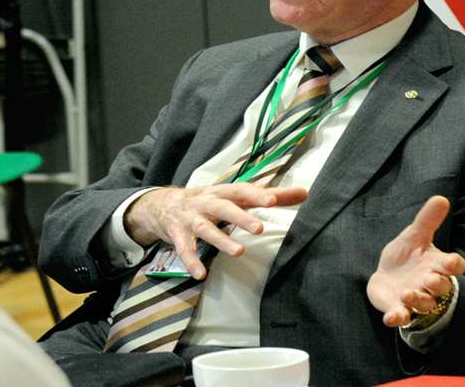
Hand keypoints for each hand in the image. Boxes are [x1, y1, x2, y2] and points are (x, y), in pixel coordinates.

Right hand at [124, 183, 308, 279]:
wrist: (159, 204)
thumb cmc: (207, 200)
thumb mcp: (234, 195)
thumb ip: (269, 196)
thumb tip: (305, 192)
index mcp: (222, 191)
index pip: (242, 191)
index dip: (257, 194)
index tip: (274, 200)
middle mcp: (205, 202)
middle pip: (223, 207)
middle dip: (239, 217)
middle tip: (259, 228)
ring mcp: (190, 218)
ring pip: (205, 228)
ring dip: (220, 240)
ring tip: (239, 252)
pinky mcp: (177, 234)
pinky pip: (184, 248)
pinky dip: (191, 261)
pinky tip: (200, 274)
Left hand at [367, 195, 464, 328]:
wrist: (386, 276)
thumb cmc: (406, 255)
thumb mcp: (414, 236)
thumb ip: (427, 220)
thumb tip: (441, 198)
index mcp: (436, 265)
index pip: (454, 267)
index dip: (454, 265)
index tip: (451, 262)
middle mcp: (430, 285)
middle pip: (442, 288)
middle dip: (437, 284)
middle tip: (429, 278)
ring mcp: (416, 299)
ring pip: (425, 304)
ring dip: (418, 300)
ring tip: (407, 292)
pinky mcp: (400, 310)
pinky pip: (402, 317)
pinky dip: (398, 318)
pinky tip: (392, 317)